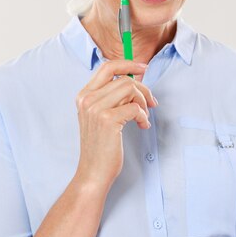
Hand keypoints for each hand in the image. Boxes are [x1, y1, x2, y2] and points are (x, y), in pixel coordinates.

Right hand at [75, 60, 157, 191]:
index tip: (143, 68)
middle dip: (143, 89)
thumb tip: (135, 79)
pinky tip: (142, 126)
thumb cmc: (101, 146)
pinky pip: (136, 107)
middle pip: (124, 79)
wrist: (93, 172)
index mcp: (84, 95)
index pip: (107, 67)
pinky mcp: (108, 120)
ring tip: (143, 118)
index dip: (128, 64)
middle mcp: (87, 99)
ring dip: (144, 103)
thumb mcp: (99, 116)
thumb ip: (111, 97)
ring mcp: (95, 109)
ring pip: (130, 89)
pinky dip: (143, 116)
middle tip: (151, 103)